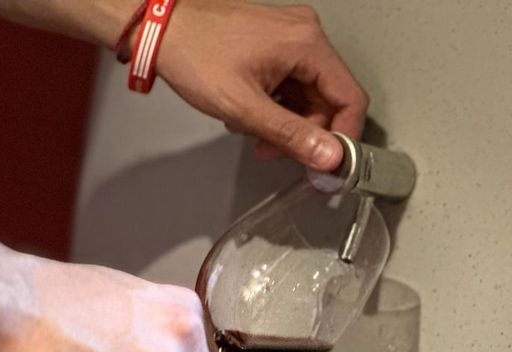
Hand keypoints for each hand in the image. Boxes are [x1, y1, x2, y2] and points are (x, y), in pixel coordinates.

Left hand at [156, 0, 368, 170]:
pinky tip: (251, 114)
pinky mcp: (277, 44)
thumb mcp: (245, 107)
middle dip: (305, 132)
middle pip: (329, 99)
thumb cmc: (193, 55)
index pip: (350, 98)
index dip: (343, 136)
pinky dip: (277, 106)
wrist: (160, 29)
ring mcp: (291, 37)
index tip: (327, 162)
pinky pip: (293, 84)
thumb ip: (291, 135)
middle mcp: (305, 35)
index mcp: (306, 43)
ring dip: (287, 122)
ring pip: (309, 95)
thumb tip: (329, 156)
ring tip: (254, 132)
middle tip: (276, 151)